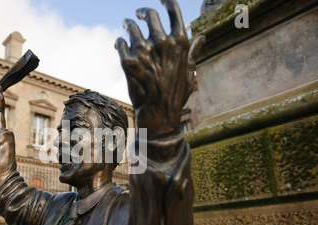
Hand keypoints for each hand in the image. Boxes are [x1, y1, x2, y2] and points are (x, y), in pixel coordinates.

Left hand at [115, 0, 203, 137]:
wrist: (158, 115)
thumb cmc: (175, 95)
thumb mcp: (189, 73)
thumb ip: (192, 52)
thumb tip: (202, 37)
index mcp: (179, 42)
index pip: (172, 9)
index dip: (166, 0)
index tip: (160, 0)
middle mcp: (161, 42)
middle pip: (149, 14)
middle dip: (143, 12)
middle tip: (139, 15)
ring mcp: (143, 51)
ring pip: (130, 25)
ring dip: (128, 25)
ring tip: (126, 26)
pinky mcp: (127, 61)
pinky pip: (119, 42)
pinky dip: (119, 42)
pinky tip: (120, 45)